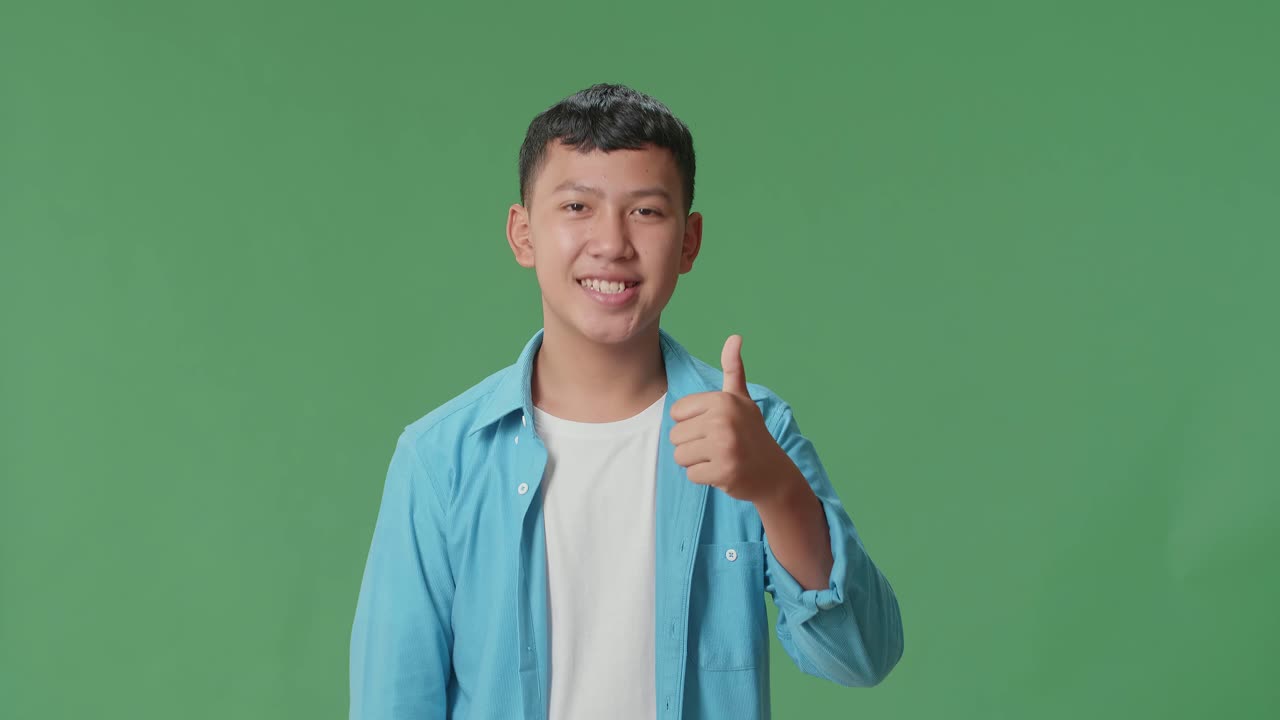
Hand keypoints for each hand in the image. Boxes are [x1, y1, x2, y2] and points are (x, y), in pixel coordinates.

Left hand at [669, 334, 802, 504]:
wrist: (773, 472)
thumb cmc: (751, 433)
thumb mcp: (742, 399)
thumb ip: (733, 369)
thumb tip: (735, 336)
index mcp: (723, 400)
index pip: (677, 412)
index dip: (690, 423)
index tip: (712, 427)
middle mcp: (723, 420)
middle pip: (675, 435)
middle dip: (692, 445)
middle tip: (716, 446)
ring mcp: (724, 447)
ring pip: (680, 456)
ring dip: (695, 462)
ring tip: (717, 458)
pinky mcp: (724, 472)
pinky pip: (692, 475)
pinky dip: (704, 477)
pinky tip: (722, 471)